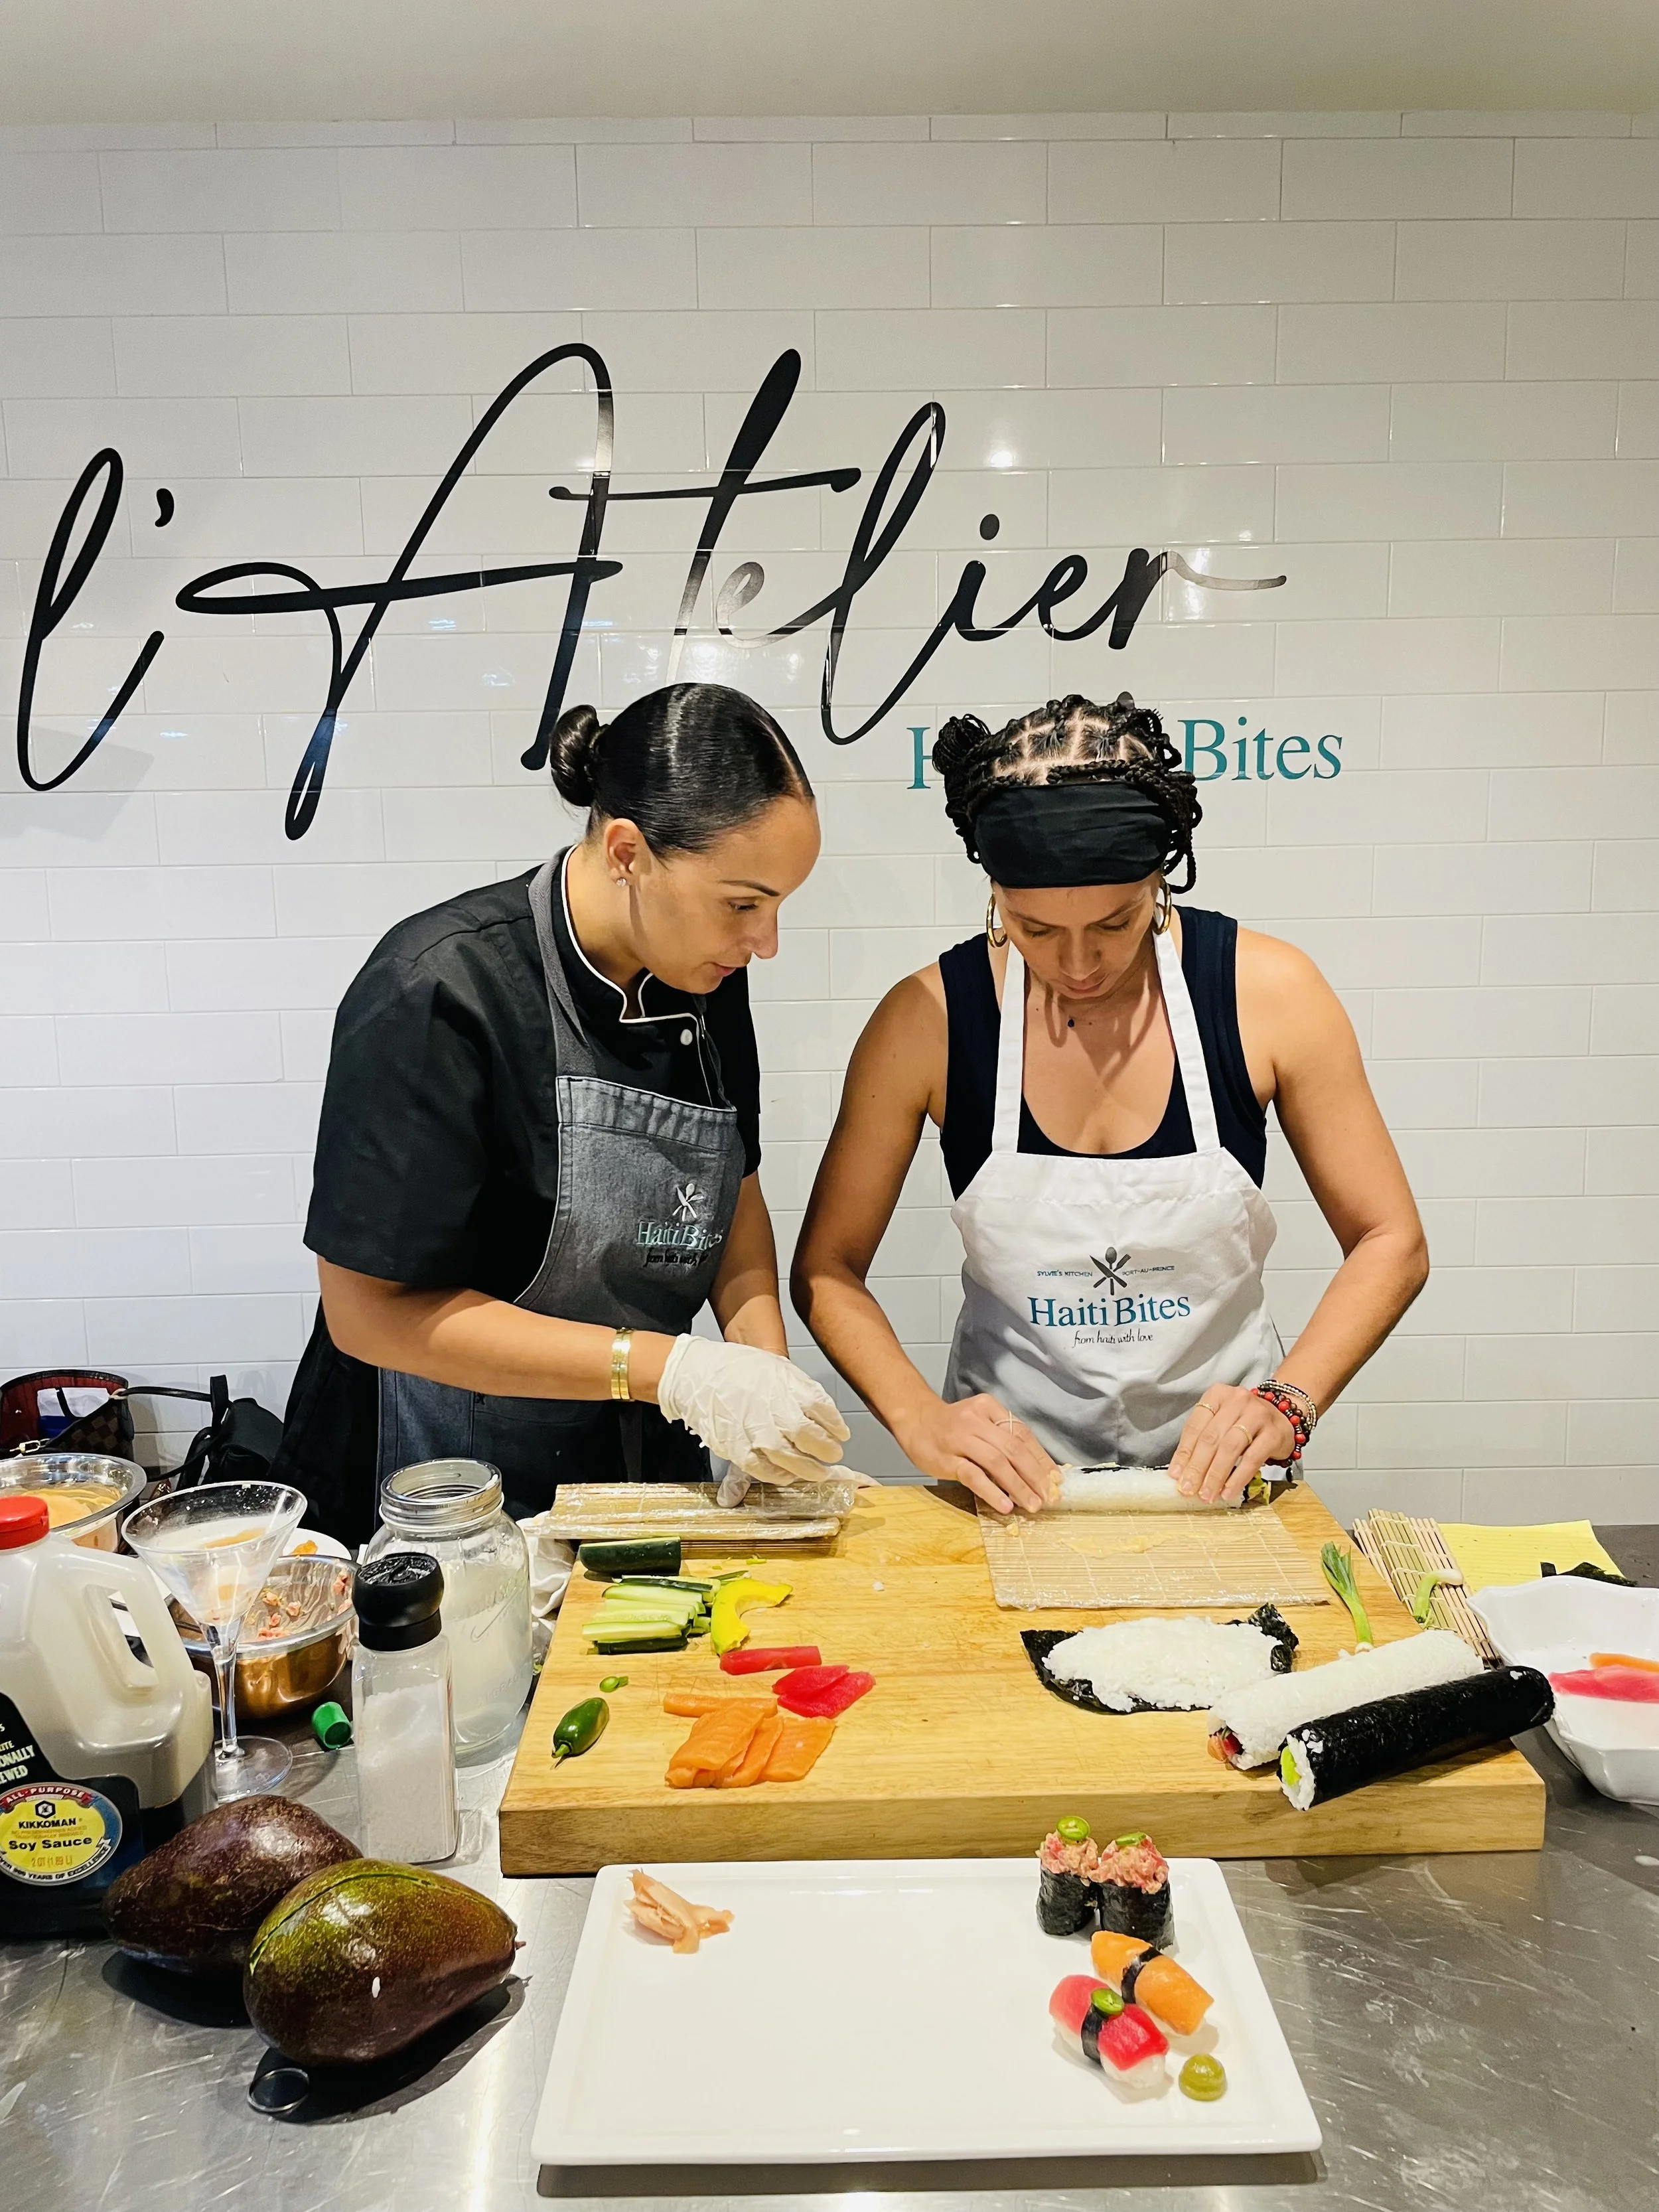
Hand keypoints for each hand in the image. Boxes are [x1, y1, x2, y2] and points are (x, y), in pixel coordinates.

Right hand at [656, 1336, 849, 1482]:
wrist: (699, 1372)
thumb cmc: (742, 1369)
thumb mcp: (778, 1370)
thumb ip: (803, 1391)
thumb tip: (827, 1415)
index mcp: (787, 1385)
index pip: (823, 1409)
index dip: (835, 1426)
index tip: (842, 1435)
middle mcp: (773, 1408)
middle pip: (809, 1436)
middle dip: (826, 1449)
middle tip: (834, 1455)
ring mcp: (754, 1429)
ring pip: (789, 1457)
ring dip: (808, 1468)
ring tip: (818, 1472)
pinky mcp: (736, 1446)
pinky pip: (761, 1468)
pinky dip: (778, 1475)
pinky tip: (788, 1475)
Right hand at [894, 1392, 1055, 1514]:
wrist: (914, 1419)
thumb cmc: (952, 1425)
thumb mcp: (980, 1421)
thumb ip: (1003, 1438)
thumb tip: (1037, 1469)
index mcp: (989, 1409)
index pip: (1022, 1434)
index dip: (1042, 1458)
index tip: (1056, 1479)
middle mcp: (977, 1421)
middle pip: (1014, 1449)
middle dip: (1035, 1475)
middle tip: (1049, 1496)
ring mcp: (960, 1439)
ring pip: (997, 1463)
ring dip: (1018, 1486)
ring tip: (1032, 1504)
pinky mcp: (946, 1459)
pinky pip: (973, 1476)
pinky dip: (992, 1491)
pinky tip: (1005, 1505)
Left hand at [1168, 1385, 1294, 1503]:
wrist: (1283, 1418)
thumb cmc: (1245, 1423)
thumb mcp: (1221, 1423)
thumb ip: (1202, 1442)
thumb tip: (1181, 1473)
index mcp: (1217, 1395)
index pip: (1195, 1426)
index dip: (1184, 1453)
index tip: (1175, 1476)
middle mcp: (1237, 1400)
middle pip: (1211, 1438)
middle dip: (1197, 1467)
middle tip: (1188, 1489)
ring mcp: (1257, 1414)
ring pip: (1229, 1448)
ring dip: (1215, 1475)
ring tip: (1207, 1494)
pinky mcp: (1274, 1433)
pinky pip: (1252, 1458)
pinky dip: (1238, 1477)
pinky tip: (1228, 1491)